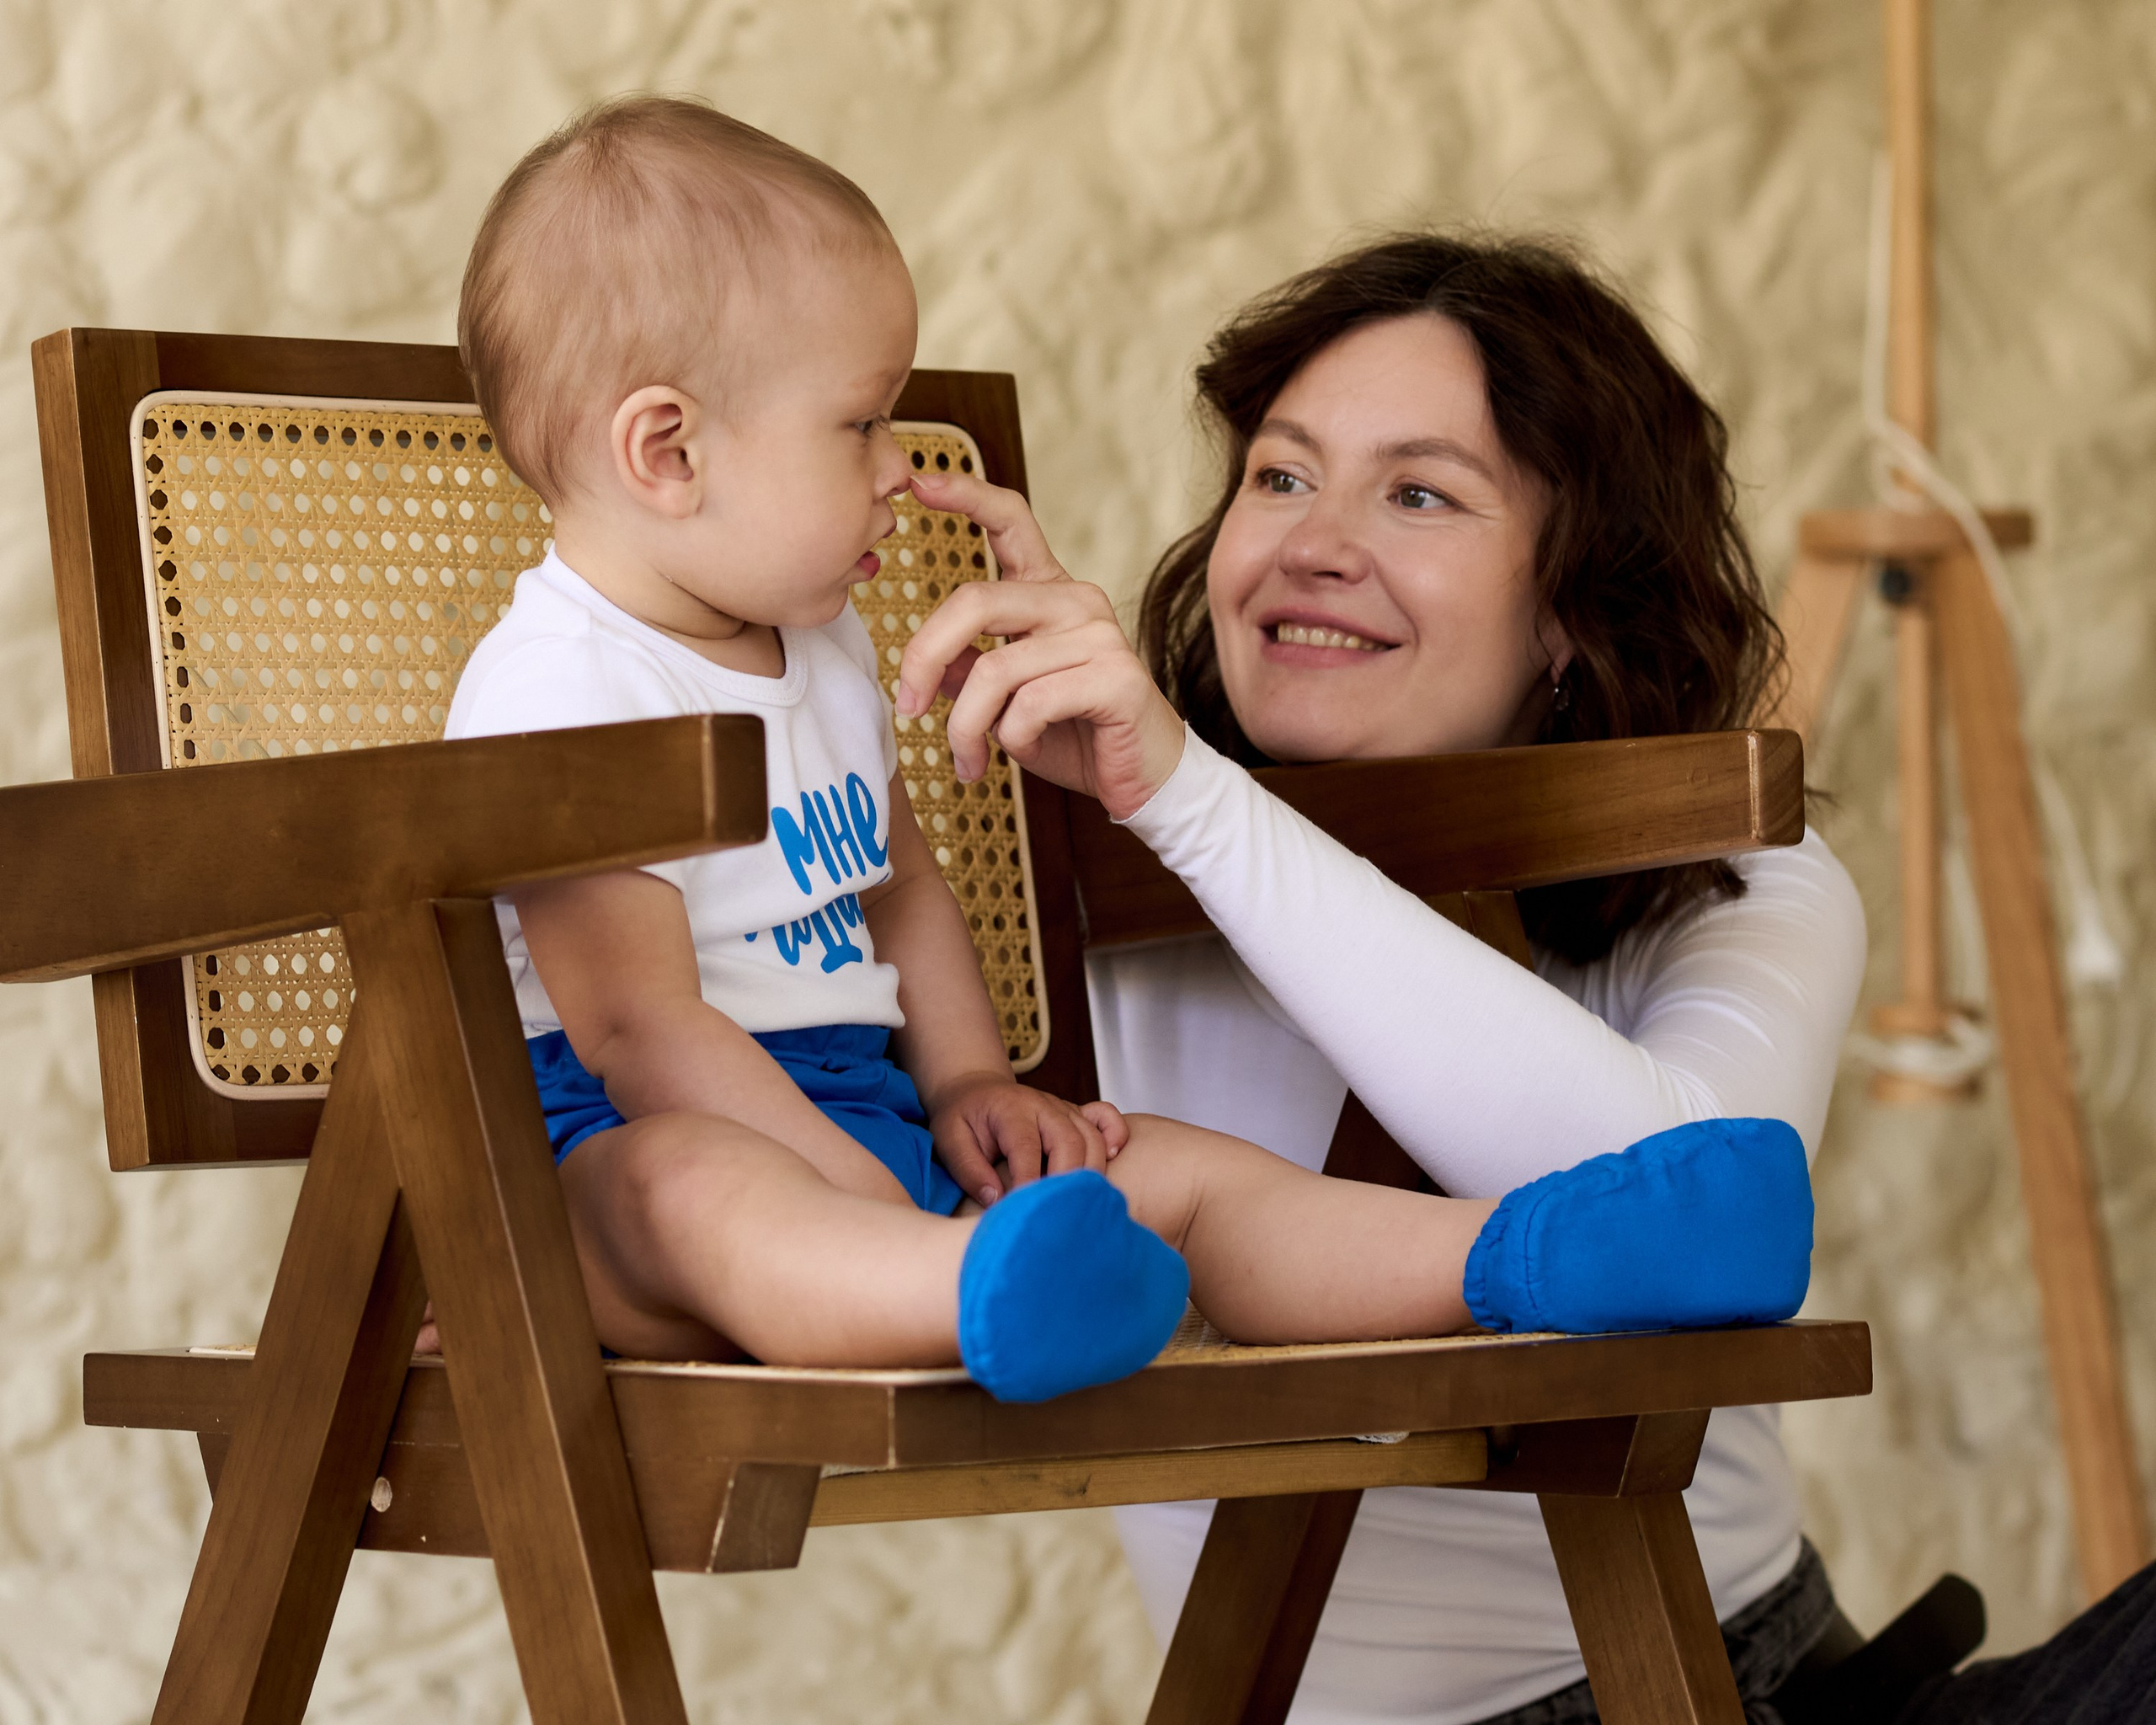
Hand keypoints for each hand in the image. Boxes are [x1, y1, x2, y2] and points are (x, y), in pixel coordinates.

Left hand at [895, 471, 1186, 820]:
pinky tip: (1028, 750)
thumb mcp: (1007, 701)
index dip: (965, 495)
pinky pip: (1030, 704)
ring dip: (965, 726)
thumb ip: (971, 670)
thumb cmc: (1076, 735)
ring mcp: (1099, 635)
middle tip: (906, 707)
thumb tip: (923, 666)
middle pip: (975, 601)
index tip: (918, 481)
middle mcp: (1077, 600)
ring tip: (968, 761)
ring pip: (994, 670)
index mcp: (1050, 592)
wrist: (1143, 780)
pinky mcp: (1115, 677)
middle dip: (925, 657)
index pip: (1010, 521)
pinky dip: (1012, 739)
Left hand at [929, 1071, 1129, 1201]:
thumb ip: (969, 1169)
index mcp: (1011, 1110)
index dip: (1029, 1182)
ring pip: (1092, 1138)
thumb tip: (996, 1201)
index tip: (1025, 1212)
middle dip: (1066, 1181)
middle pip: (1070, 1142)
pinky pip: (1107, 1118)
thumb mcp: (949, 1139)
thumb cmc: (962, 1117)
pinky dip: (1115, 1136)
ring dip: (1090, 1172)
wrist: (975, 1089)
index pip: (1027, 1148)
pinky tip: (1110, 1160)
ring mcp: (1064, 1109)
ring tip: (1078, 1205)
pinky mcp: (1076, 1115)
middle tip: (1057, 1214)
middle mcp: (1043, 1106)